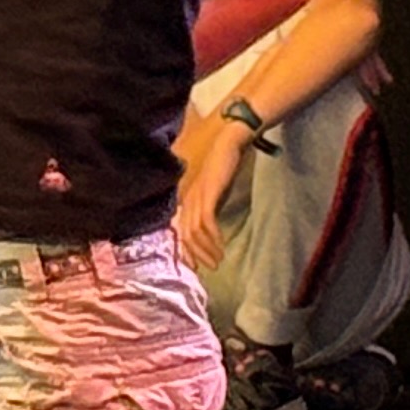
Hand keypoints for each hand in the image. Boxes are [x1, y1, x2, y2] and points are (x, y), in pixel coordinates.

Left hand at [172, 107, 254, 273]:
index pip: (179, 229)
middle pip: (184, 234)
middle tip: (208, 268)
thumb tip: (209, 226)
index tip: (195, 265)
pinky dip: (213, 238)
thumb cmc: (222, 163)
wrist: (230, 140)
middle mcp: (185, 197)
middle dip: (195, 255)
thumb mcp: (213, 188)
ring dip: (206, 250)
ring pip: (195, 231)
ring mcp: (195, 195)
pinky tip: (221, 247)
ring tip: (217, 262)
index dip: (185, 249)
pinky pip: (206, 222)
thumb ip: (208, 205)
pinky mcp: (207, 192)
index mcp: (184, 196)